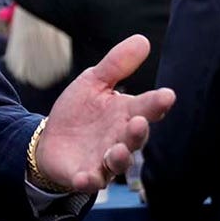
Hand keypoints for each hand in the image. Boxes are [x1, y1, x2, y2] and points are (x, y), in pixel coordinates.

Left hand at [35, 34, 174, 192]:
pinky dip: (89, 180)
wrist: (52, 140)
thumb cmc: (79, 111)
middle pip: (135, 137)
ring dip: (120, 158)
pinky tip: (85, 177)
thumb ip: (116, 64)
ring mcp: (104, 160)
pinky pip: (90, 181)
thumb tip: (143, 39)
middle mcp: (120, 139)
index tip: (167, 95)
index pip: (146, 108)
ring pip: (118, 162)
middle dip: (138, 132)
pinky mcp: (84, 175)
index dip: (157, 103)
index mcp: (125, 113)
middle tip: (138, 122)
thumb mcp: (93, 82)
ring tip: (119, 150)